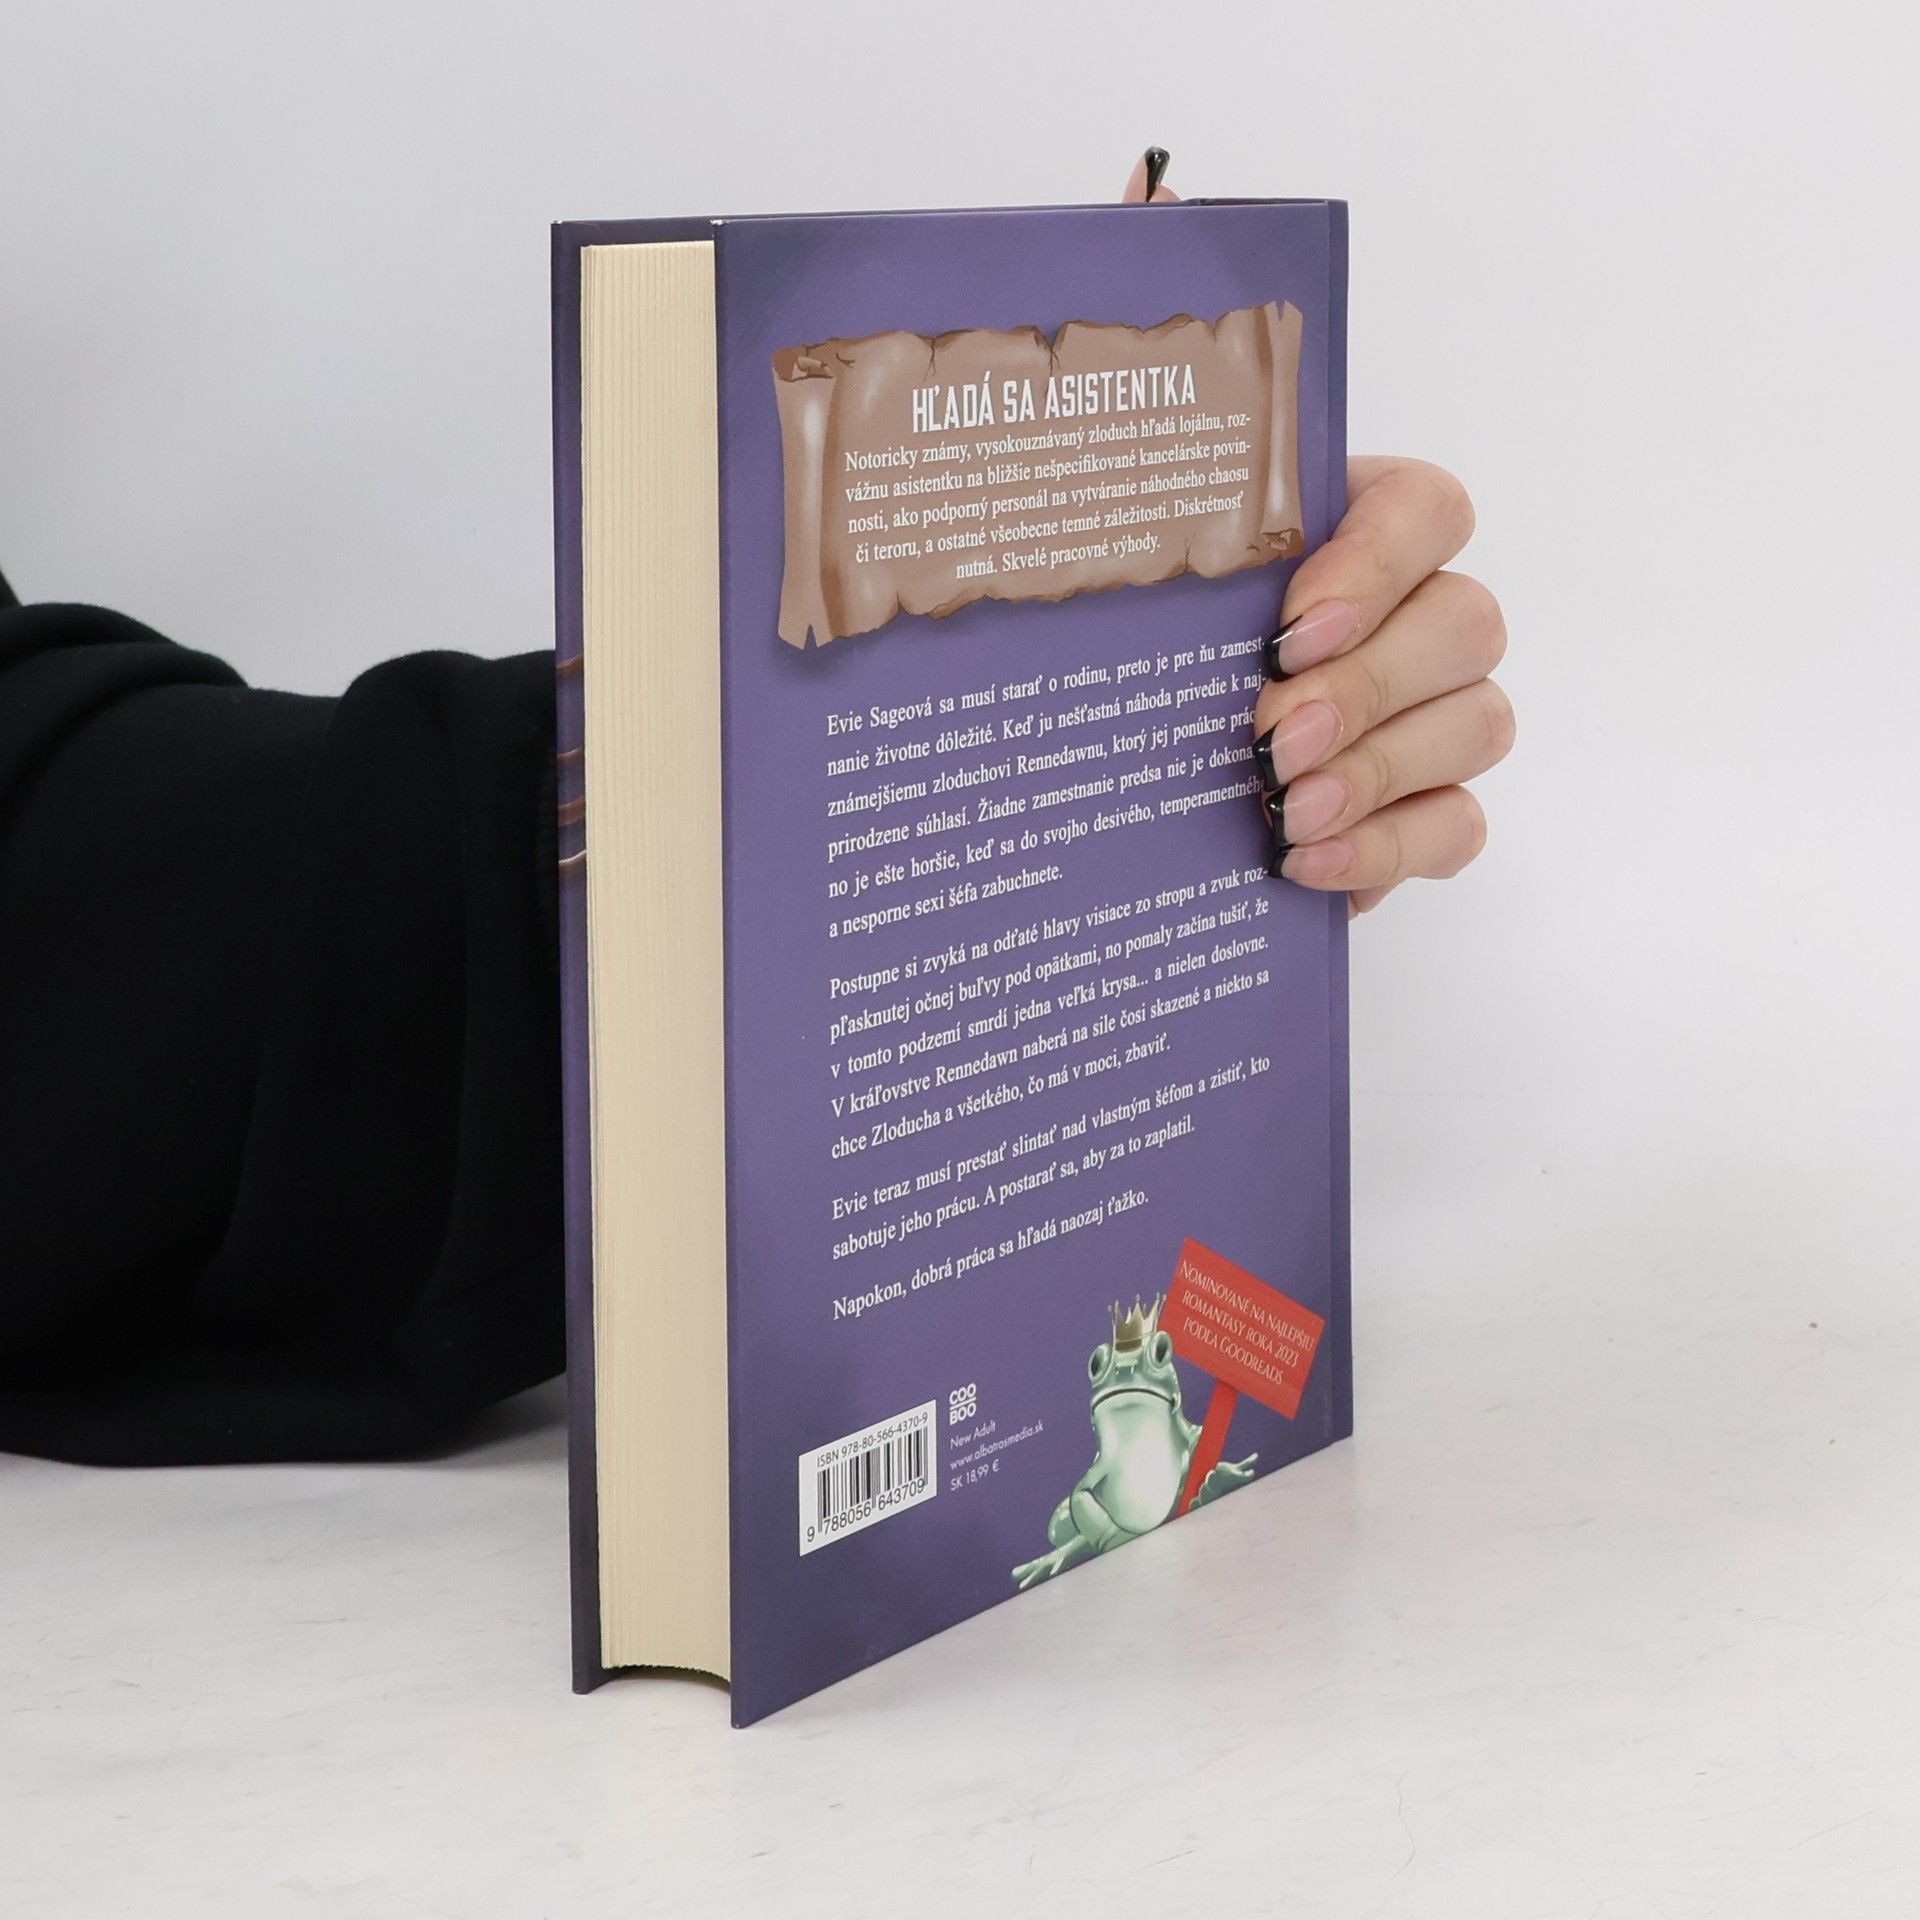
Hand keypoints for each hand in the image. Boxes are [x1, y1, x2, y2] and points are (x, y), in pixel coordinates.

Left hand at [1123, 157, 1513, 914]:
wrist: (1097, 756)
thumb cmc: (1127, 611)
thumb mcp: (1118, 506)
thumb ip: (1148, 378)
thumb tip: (1143, 198)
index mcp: (1350, 526)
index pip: (1427, 509)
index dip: (1376, 564)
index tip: (1283, 624)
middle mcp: (1412, 610)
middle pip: (1469, 623)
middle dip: (1372, 684)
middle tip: (1269, 734)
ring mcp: (1429, 713)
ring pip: (1482, 724)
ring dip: (1384, 770)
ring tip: (1278, 808)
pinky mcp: (1417, 810)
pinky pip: (1459, 828)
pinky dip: (1392, 851)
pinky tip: (1302, 864)